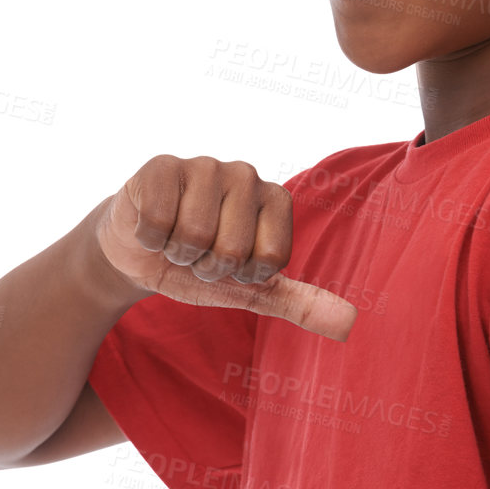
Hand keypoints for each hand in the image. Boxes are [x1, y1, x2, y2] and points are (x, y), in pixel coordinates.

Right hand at [91, 154, 357, 341]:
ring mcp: (203, 165)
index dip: (241, 276)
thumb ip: (300, 303)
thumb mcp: (251, 290)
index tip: (230, 264)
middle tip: (197, 252)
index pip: (268, 261)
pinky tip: (153, 227)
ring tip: (175, 238)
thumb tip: (348, 323)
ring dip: (176, 253)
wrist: (141, 253)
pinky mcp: (162, 166)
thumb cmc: (201, 266)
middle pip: (229, 250)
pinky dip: (150, 239)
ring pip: (192, 236)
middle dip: (205, 267)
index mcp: (276, 199)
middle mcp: (246, 175)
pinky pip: (158, 222)